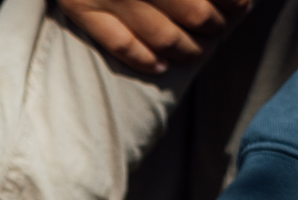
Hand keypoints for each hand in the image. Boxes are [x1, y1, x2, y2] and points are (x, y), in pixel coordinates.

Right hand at [56, 0, 251, 72]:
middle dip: (212, 26)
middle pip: (191, 11)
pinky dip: (142, 58)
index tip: (241, 6)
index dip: (229, 0)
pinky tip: (161, 66)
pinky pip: (118, 43)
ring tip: (198, 53)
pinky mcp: (84, 10)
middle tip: (221, 32)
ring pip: (160, 33)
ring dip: (186, 48)